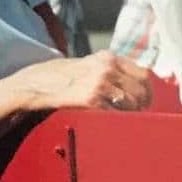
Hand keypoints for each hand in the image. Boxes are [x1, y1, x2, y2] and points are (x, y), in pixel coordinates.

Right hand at [17, 51, 152, 110]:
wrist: (33, 85)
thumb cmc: (58, 77)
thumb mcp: (85, 65)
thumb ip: (107, 70)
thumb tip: (130, 84)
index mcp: (107, 58)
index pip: (143, 74)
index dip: (148, 91)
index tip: (146, 102)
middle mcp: (107, 67)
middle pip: (141, 90)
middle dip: (142, 106)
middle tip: (136, 116)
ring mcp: (100, 83)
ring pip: (131, 103)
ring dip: (130, 115)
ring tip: (122, 121)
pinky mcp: (91, 99)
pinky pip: (115, 114)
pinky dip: (115, 121)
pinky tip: (108, 123)